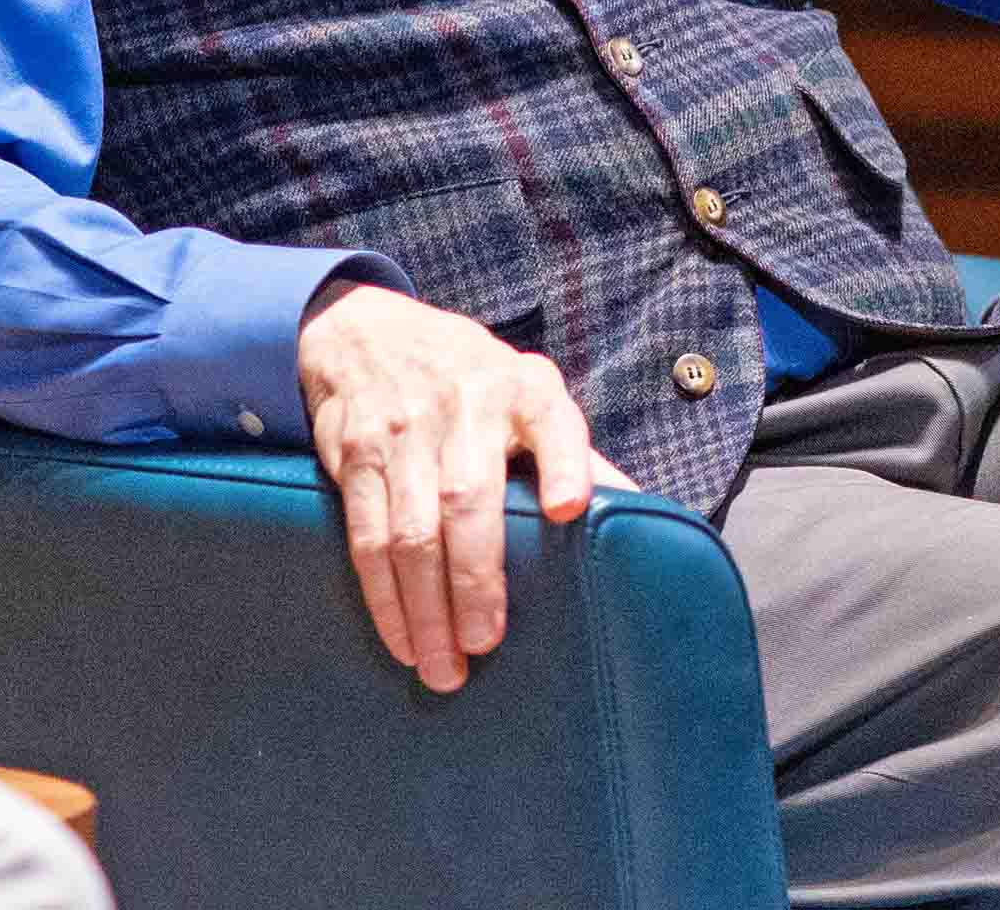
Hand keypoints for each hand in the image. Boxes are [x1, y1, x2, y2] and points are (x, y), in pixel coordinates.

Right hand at [296, 280, 635, 691]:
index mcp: (524, 389)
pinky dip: (383, 597)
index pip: (552, 422)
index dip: (565, 464)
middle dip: (475, 579)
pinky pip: (366, 536)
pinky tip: (402, 637)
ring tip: (443, 666)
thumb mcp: (528, 391)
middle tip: (485, 644)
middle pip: (468, 499)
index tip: (572, 510)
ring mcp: (405, 428)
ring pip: (412, 530)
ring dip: (425, 608)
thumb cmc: (471, 381)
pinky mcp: (356, 454)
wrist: (367, 333)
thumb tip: (643, 515)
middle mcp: (465, 403)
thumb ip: (574, 452)